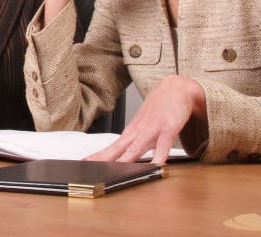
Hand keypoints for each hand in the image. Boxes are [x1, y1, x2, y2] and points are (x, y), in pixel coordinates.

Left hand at [85, 75, 206, 164]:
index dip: (98, 156)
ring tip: (114, 172)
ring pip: (136, 149)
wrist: (176, 89)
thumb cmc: (160, 109)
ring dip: (125, 161)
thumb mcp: (144, 125)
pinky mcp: (168, 129)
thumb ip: (137, 141)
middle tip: (88, 166)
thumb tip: (126, 155)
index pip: (112, 147)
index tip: (84, 163)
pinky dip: (158, 157)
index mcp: (132, 132)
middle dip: (103, 159)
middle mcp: (138, 132)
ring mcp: (152, 130)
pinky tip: (154, 166)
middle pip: (117, 149)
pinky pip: (163, 146)